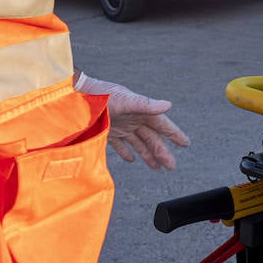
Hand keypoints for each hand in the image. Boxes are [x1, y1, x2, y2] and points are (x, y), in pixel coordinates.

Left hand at [74, 72, 189, 168]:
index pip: (162, 125)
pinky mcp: (108, 131)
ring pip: (138, 143)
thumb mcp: (126, 100)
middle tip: (171, 166)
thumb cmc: (102, 95)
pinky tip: (131, 159)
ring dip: (147, 154)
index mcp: (141, 111)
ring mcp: (121, 125)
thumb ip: (146, 105)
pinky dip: (126, 152)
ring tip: (156, 167)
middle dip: (162, 152)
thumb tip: (168, 105)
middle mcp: (133, 119)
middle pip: (151, 138)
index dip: (174, 134)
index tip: (186, 143)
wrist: (76, 97)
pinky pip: (120, 144)